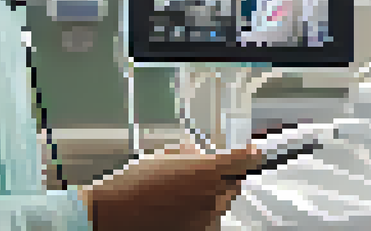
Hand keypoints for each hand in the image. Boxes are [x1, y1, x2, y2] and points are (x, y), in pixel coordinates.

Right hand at [78, 141, 263, 230]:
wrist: (116, 214)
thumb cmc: (135, 183)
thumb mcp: (162, 158)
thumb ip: (187, 153)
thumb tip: (199, 152)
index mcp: (207, 170)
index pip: (243, 160)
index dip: (250, 154)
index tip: (253, 150)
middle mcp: (214, 195)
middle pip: (233, 183)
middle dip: (222, 177)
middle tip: (197, 175)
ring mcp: (208, 218)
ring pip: (221, 203)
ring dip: (211, 196)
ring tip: (180, 195)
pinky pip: (209, 221)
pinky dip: (201, 215)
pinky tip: (179, 210)